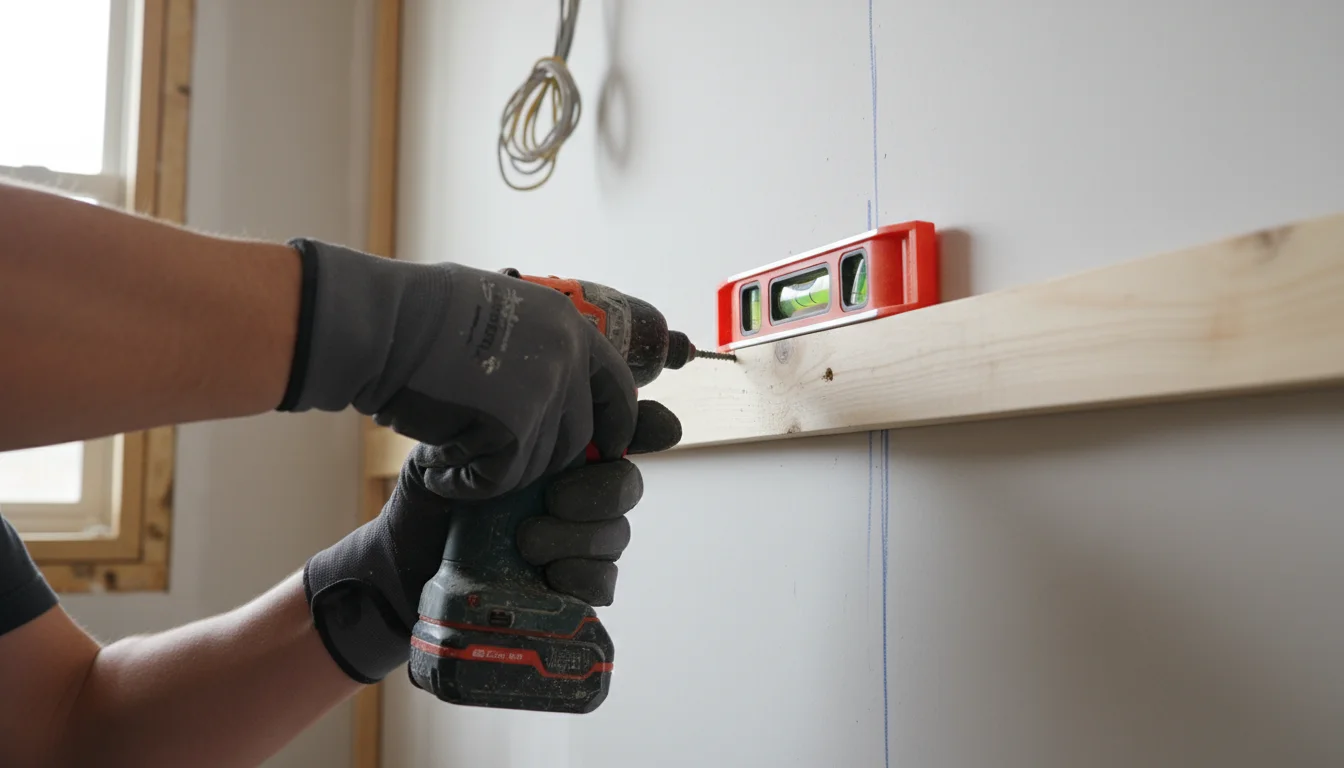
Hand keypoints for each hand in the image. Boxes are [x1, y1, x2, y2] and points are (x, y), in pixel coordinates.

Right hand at [278, 239, 637, 497]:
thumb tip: (552, 385)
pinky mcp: (513, 430)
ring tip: (445, 451)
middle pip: (575, 438)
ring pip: (536, 465)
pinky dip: (465, 482)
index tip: (606, 448)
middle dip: (535, 457)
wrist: (383, 324)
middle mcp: (566, 358)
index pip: (616, 386)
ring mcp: (544, 394)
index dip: (614, 423)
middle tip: (489, 456)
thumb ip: (535, 346)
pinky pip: (499, 480)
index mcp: (568, 324)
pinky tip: (435, 466)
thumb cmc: (418, 314)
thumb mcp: (500, 309)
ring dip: (491, 468)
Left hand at [303, 400, 681, 683]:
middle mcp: (581, 490)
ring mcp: (580, 540)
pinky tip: (551, 576)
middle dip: (600, 490)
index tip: (642, 431)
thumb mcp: (457, 442)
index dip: (650, 426)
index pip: (630, 427)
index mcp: (564, 447)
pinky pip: (604, 583)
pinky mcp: (571, 588)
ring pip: (616, 534)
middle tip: (554, 497)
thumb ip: (501, 416)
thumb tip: (538, 396)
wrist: (406, 561)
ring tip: (526, 542)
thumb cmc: (434, 494)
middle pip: (627, 482)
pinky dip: (583, 578)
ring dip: (579, 538)